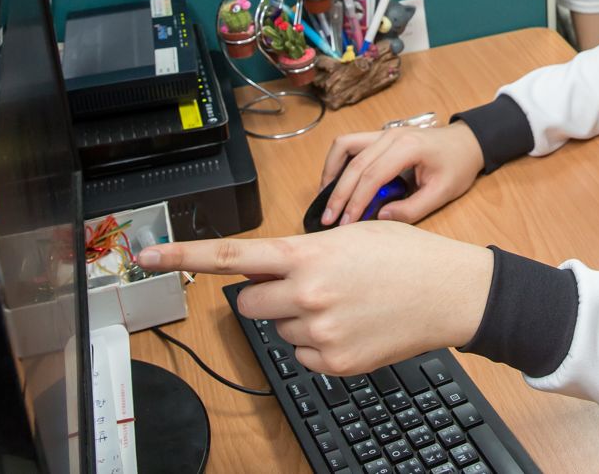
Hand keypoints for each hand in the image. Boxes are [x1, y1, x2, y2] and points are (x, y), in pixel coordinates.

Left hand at [138, 224, 492, 374]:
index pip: (230, 257)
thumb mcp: (350, 236)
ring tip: (345, 302)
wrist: (449, 292)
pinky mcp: (334, 362)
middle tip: (310, 284)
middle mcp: (305, 295)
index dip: (183, 257)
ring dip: (300, 319)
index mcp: (305, 255)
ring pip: (279, 330)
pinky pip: (303, 354)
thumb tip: (270, 273)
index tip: (148, 258)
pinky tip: (352, 325)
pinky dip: (320, 343)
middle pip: (250, 302)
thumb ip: (302, 253)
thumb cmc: (405, 257)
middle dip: (270, 294)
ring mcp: (318, 332)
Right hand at [318, 122, 483, 226]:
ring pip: (344, 146)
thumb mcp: (442, 193)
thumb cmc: (457, 166)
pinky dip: (338, 162)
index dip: (356, 201)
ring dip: (332, 172)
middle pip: (354, 163)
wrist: (466, 143)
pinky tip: (336, 183)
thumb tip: (380, 218)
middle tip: (329, 220)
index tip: (345, 223)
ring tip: (327, 199)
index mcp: (408, 147)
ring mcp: (384, 132)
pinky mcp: (380, 136)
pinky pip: (350, 144)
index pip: (372, 175)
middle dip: (339, 193)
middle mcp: (391, 135)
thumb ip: (412, 208)